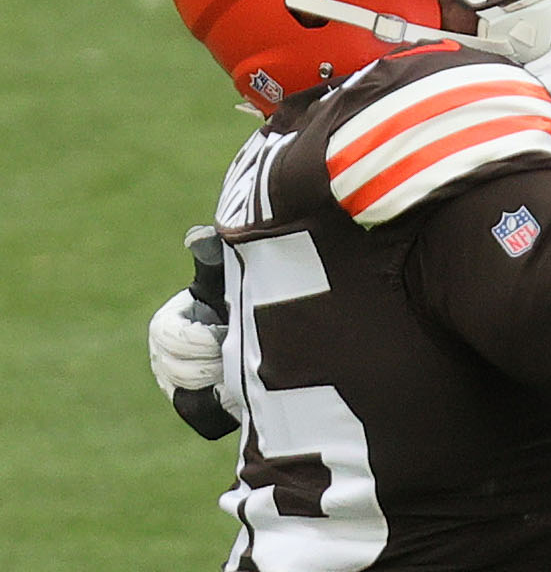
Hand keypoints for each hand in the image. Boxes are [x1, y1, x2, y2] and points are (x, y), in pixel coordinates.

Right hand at [147, 226, 239, 439]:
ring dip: (222, 384)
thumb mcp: (235, 275)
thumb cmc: (254, 296)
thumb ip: (215, 258)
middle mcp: (167, 355)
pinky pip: (202, 417)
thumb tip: (197, 235)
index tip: (226, 331)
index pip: (166, 337)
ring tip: (246, 369)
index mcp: (171, 321)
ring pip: (188, 397)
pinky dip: (224, 407)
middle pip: (176, 372)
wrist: (281, 331)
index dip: (198, 340)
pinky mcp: (200, 406)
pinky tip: (245, 393)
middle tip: (242, 352)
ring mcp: (180, 384)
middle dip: (213, 364)